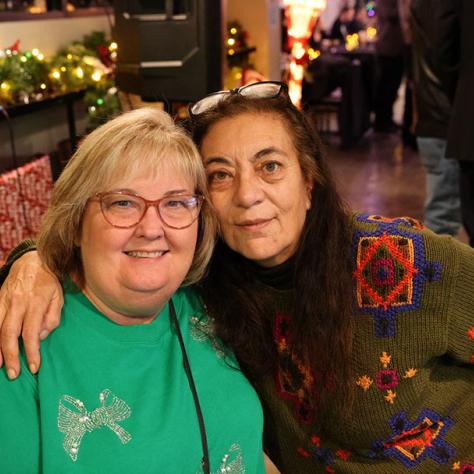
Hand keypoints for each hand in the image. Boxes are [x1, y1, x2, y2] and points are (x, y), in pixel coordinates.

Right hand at [0, 251, 62, 378]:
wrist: (32, 260)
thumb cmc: (49, 282)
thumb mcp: (59, 297)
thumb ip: (52, 318)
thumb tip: (40, 337)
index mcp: (37, 302)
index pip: (31, 332)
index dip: (31, 352)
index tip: (34, 367)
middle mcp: (18, 302)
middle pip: (10, 333)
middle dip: (11, 356)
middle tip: (14, 374)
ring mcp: (5, 300)